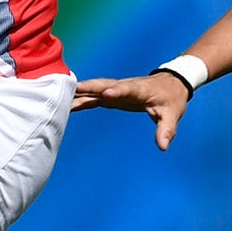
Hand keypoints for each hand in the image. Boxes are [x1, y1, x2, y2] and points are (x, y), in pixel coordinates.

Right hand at [73, 72, 191, 149]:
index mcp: (139, 90)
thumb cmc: (171, 98)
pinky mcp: (112, 95)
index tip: (107, 94)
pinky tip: (67, 104)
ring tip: (59, 97)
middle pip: (104, 85)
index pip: (127, 89)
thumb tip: (163, 146)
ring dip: (79, 93)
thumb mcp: (172, 115)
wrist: (170, 83)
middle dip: (89, 87)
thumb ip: (166, 130)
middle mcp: (124, 87)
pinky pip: (94, 96)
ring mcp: (116, 89)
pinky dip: (81, 98)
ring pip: (95, 90)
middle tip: (72, 90)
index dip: (117, 91)